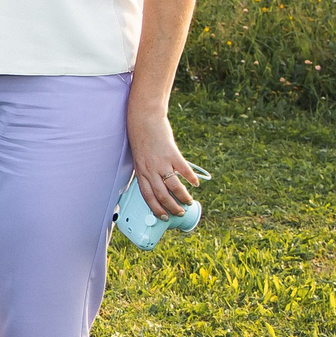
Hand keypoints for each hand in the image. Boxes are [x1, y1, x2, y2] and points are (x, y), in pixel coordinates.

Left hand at [128, 102, 198, 218]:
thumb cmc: (141, 139)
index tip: (163, 217)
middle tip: (179, 213)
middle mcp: (150, 170)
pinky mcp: (172, 153)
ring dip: (182, 196)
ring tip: (189, 201)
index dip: (155, 208)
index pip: (147, 196)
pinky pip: (184, 170)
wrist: (144, 119)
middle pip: (161, 195)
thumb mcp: (139, 158)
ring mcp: (161, 162)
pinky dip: (191, 178)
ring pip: (173, 186)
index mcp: (141, 172)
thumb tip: (156, 184)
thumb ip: (147, 171)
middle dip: (171, 207)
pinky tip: (196, 183)